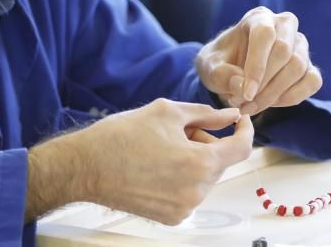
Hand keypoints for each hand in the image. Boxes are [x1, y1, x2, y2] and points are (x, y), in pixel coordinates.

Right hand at [25, 100, 252, 224]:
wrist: (85, 167)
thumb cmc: (123, 135)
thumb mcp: (168, 112)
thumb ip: (207, 115)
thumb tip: (231, 116)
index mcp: (200, 164)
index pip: (242, 148)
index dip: (245, 130)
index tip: (239, 120)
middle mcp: (196, 192)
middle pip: (219, 161)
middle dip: (207, 142)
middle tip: (179, 129)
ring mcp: (184, 209)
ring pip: (204, 177)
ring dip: (194, 159)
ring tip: (163, 147)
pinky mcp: (171, 218)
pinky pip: (189, 192)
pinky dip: (181, 177)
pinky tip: (157, 165)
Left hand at [195, 6, 321, 115]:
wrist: (231, 72)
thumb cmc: (220, 63)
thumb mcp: (209, 68)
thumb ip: (221, 75)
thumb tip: (243, 87)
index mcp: (258, 17)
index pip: (264, 34)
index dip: (257, 65)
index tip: (245, 94)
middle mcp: (283, 25)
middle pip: (284, 51)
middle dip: (264, 83)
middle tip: (243, 103)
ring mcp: (300, 45)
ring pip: (298, 67)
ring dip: (275, 94)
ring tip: (251, 106)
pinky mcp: (309, 65)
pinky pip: (312, 81)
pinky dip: (293, 97)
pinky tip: (272, 103)